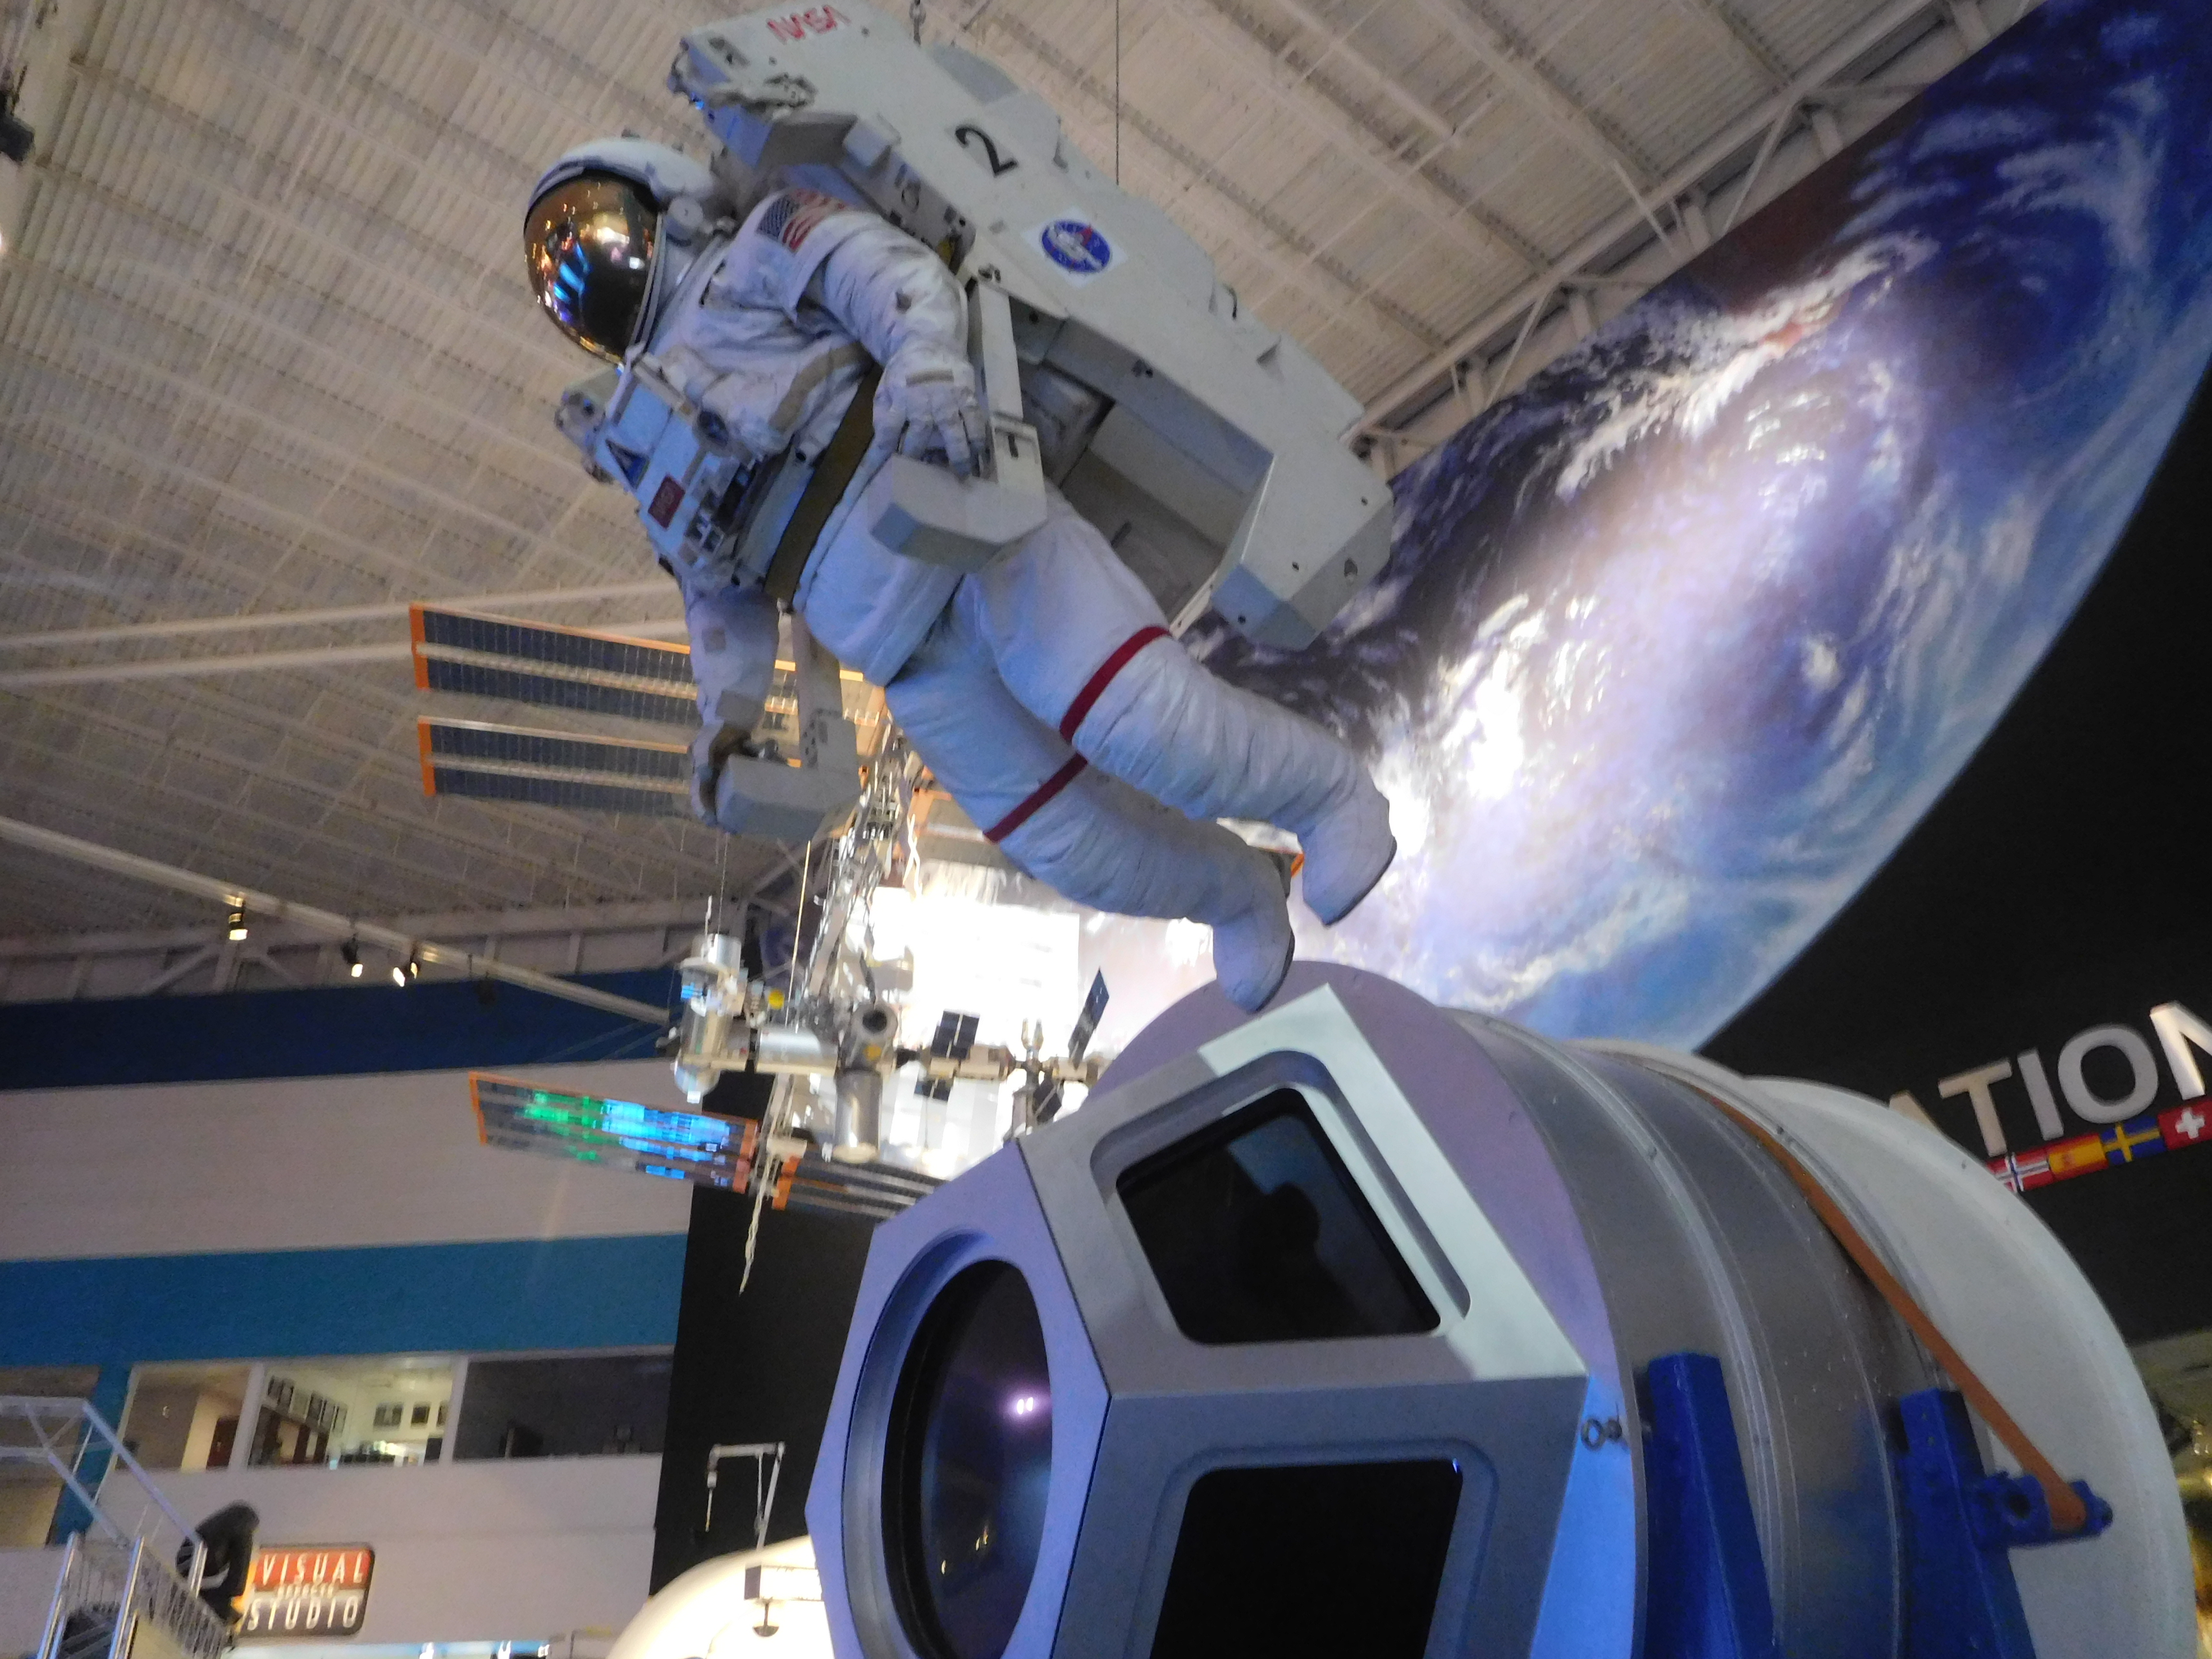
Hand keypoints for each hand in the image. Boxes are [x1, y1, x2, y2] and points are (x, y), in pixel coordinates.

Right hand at [689, 723, 748, 822]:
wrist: (734, 716)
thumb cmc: (716, 731)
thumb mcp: (705, 743)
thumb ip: (702, 759)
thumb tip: (703, 776)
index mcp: (701, 775)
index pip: (699, 797)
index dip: (704, 812)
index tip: (713, 823)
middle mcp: (713, 779)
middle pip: (715, 802)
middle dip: (722, 817)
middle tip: (732, 831)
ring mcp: (728, 777)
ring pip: (729, 799)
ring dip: (735, 812)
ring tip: (742, 826)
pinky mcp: (742, 773)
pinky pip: (745, 788)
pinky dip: (750, 797)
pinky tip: (757, 806)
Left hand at [876, 344, 986, 476]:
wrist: (928, 343)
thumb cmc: (904, 373)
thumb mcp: (885, 391)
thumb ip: (883, 417)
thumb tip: (884, 447)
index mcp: (898, 402)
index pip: (885, 438)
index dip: (877, 463)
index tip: (869, 484)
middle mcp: (922, 402)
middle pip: (919, 437)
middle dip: (920, 459)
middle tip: (923, 483)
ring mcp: (947, 398)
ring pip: (953, 430)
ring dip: (958, 454)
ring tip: (962, 473)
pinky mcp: (966, 393)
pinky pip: (974, 419)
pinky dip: (977, 437)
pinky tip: (979, 452)